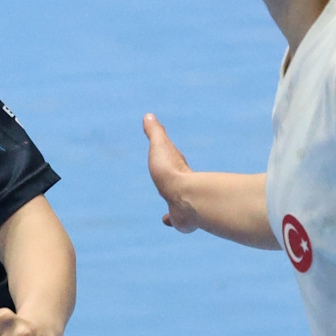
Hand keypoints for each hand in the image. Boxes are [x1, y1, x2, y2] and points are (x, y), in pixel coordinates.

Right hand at [143, 113, 199, 232]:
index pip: (172, 156)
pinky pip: (175, 218)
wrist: (186, 199)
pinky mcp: (182, 218)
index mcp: (176, 166)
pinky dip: (171, 218)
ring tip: (169, 200)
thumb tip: (149, 115)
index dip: (167, 153)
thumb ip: (154, 132)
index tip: (165, 150)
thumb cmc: (171, 171)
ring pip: (177, 199)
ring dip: (173, 200)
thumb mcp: (159, 146)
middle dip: (172, 177)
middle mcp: (182, 184)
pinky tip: (167, 220)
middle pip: (177, 178)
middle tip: (167, 176)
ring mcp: (182, 201)